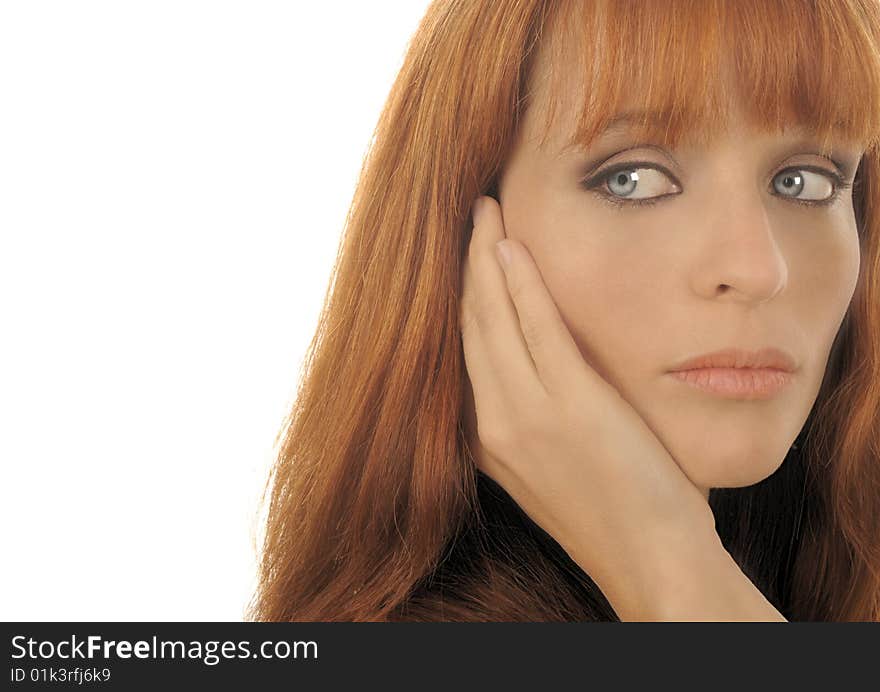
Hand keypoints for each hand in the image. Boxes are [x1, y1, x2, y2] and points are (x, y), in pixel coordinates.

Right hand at [459, 195, 718, 604]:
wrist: (650, 559)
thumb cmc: (613, 511)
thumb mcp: (549, 468)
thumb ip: (527, 421)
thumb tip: (527, 374)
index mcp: (484, 440)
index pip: (461, 351)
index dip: (460, 295)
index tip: (466, 255)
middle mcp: (492, 425)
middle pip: (468, 325)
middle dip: (466, 263)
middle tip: (471, 214)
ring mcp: (527, 415)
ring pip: (491, 318)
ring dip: (486, 257)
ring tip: (486, 210)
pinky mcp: (570, 406)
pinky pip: (535, 327)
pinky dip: (519, 281)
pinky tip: (510, 245)